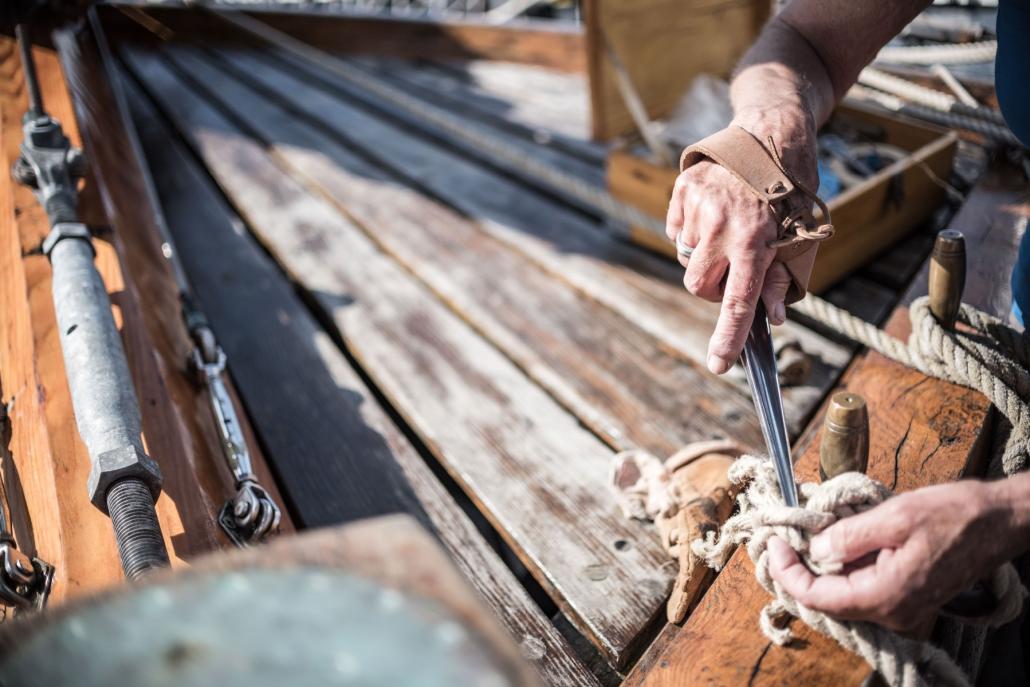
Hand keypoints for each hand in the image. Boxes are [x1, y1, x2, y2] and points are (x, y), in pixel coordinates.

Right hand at [666, 109, 816, 374]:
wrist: (772, 132)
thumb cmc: (792, 188)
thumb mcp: (800, 235)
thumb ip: (783, 279)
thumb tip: (771, 318)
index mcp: (755, 240)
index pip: (738, 301)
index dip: (729, 337)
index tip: (718, 364)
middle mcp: (722, 225)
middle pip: (698, 285)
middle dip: (712, 287)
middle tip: (732, 269)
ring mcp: (698, 206)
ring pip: (687, 257)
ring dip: (705, 254)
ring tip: (729, 226)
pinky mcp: (683, 190)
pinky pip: (678, 231)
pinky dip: (692, 231)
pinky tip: (714, 212)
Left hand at [767, 480, 1012, 630]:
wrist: (999, 520)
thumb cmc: (953, 514)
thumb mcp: (894, 516)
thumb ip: (850, 536)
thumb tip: (815, 550)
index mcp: (887, 596)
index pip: (819, 598)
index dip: (788, 574)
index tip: (772, 545)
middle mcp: (893, 612)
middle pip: (828, 601)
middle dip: (798, 572)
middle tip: (779, 541)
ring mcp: (901, 607)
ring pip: (843, 595)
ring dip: (818, 570)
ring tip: (798, 539)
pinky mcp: (906, 595)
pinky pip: (862, 587)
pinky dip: (841, 568)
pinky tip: (831, 542)